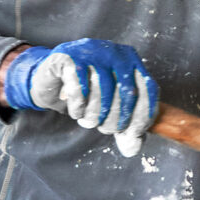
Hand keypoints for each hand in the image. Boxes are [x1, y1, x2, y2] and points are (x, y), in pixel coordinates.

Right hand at [2, 39, 159, 157]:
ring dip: (96, 114)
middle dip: (117, 118)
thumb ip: (125, 129)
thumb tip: (132, 148)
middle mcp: (116, 52)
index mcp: (133, 62)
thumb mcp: (109, 111)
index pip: (148, 89)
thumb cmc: (86, 96)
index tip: (132, 134)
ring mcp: (92, 50)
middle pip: (127, 91)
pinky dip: (78, 105)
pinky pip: (80, 86)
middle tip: (105, 129)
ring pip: (103, 88)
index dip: (143, 115)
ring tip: (88, 122)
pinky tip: (76, 111)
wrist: (50, 81)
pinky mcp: (69, 55)